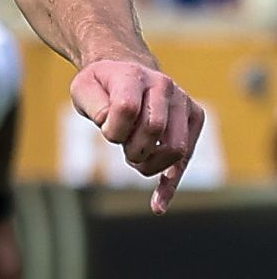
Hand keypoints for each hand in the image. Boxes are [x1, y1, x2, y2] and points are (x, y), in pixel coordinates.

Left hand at [67, 58, 203, 210]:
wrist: (126, 72)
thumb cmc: (101, 87)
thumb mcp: (83, 89)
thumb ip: (94, 105)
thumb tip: (111, 123)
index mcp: (135, 76)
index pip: (126, 109)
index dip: (111, 129)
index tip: (104, 130)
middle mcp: (165, 87)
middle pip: (154, 131)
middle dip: (132, 149)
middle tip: (122, 147)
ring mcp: (184, 102)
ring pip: (176, 149)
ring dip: (149, 165)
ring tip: (134, 157)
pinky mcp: (195, 119)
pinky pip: (187, 159)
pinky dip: (170, 185)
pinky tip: (157, 206)